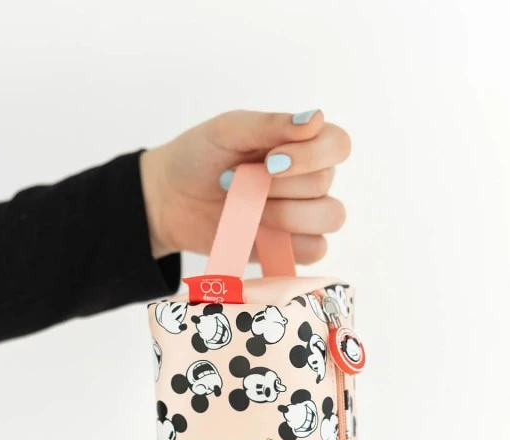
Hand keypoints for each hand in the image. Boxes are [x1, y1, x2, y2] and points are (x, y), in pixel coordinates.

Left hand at [139, 110, 350, 263]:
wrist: (171, 198)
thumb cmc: (200, 157)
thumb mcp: (228, 130)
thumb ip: (271, 124)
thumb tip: (315, 118)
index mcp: (302, 144)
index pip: (338, 144)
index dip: (311, 155)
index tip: (270, 161)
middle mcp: (311, 179)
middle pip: (324, 184)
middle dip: (276, 186)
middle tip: (235, 181)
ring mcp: (304, 216)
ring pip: (327, 217)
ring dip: (283, 214)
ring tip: (244, 209)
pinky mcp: (291, 248)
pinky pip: (315, 250)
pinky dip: (286, 242)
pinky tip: (255, 230)